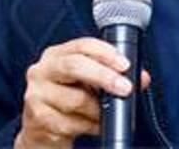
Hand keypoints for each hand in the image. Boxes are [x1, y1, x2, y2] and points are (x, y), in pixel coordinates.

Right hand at [15, 37, 150, 148]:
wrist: (41, 132)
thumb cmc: (68, 100)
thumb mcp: (88, 83)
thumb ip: (112, 75)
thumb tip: (142, 78)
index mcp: (56, 55)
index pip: (82, 45)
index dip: (106, 52)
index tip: (125, 64)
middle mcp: (42, 70)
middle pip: (75, 66)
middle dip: (104, 77)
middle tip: (125, 88)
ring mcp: (36, 95)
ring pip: (76, 100)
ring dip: (99, 110)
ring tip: (107, 113)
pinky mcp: (37, 119)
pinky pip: (72, 124)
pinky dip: (90, 126)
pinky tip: (94, 125)